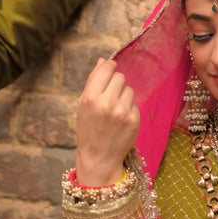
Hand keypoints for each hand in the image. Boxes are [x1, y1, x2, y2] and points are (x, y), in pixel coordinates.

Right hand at [75, 57, 139, 185]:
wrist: (98, 157)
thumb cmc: (88, 129)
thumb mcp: (83, 104)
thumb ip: (93, 81)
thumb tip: (103, 61)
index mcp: (91, 97)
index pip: (108, 69)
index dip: (110, 68)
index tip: (110, 71)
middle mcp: (107, 103)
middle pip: (120, 77)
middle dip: (115, 84)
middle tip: (109, 97)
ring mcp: (122, 112)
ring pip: (129, 90)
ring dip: (123, 96)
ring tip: (114, 111)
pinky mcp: (134, 120)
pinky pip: (135, 104)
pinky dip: (129, 109)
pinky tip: (120, 121)